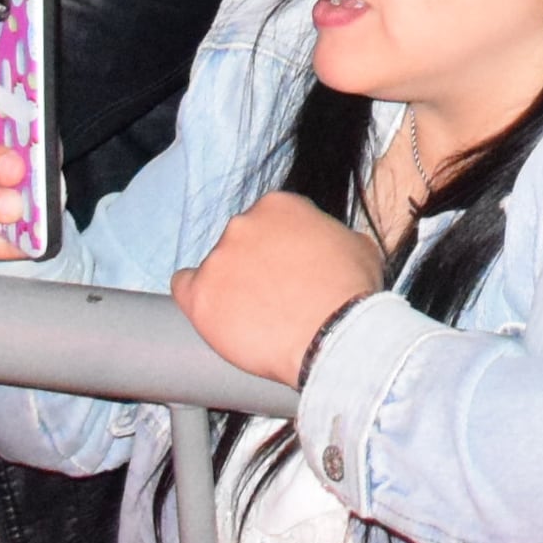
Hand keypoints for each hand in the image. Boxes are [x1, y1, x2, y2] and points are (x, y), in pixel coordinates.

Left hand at [173, 192, 386, 387]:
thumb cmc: (351, 293)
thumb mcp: (358, 246)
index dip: (276, 247)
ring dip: (229, 286)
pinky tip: (212, 313)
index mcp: (278, 206)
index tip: (284, 268)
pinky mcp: (200, 296)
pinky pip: (183, 288)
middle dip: (252, 265)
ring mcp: (218, 259)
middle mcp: (242, 224)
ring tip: (251, 315)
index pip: (266, 221)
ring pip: (215, 269)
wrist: (334, 336)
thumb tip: (332, 244)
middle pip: (239, 243)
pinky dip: (197, 299)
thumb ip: (334, 236)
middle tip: (271, 294)